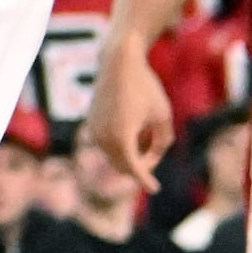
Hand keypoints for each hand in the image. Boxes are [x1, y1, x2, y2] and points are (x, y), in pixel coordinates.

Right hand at [86, 45, 173, 191]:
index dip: (146, 181)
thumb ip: (161, 144)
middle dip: (140, 166)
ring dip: (129, 155)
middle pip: (123, 166)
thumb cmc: (145, 88)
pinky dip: (118, 145)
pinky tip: (131, 127)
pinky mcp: (89, 123)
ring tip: (144, 133)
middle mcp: (103, 137)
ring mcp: (93, 130)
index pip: (135, 170)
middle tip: (155, 153)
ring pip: (113, 156)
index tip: (155, 189)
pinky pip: (105, 145)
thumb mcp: (163, 117)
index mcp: (122, 138)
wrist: (118, 63)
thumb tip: (150, 161)